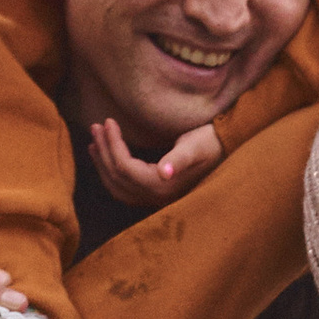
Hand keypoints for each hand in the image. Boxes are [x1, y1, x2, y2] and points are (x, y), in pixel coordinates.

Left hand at [88, 117, 224, 207]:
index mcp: (163, 186)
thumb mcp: (195, 146)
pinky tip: (105, 157)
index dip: (113, 144)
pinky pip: (124, 187)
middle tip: (96, 126)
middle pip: (117, 177)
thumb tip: (165, 172)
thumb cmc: (210, 142)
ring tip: (94, 141)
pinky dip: (110, 172)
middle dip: (103, 151)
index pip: (125, 167)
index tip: (108, 121)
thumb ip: (179, 158)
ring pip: (117, 185)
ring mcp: (154, 198)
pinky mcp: (154, 193)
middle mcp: (156, 197)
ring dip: (102, 163)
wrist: (224, 149)